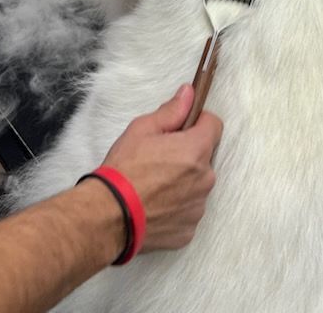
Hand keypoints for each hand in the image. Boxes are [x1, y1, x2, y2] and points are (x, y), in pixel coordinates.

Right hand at [101, 85, 222, 250]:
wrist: (109, 215)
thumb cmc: (124, 170)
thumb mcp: (143, 129)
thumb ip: (172, 110)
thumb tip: (189, 93)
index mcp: (195, 150)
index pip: (214, 125)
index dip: (198, 122)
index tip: (182, 127)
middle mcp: (204, 179)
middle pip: (205, 156)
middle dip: (188, 153)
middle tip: (160, 157)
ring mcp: (198, 206)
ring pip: (198, 184)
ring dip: (184, 180)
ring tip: (154, 183)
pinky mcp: (189, 230)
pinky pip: (189, 209)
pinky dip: (177, 205)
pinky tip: (155, 203)